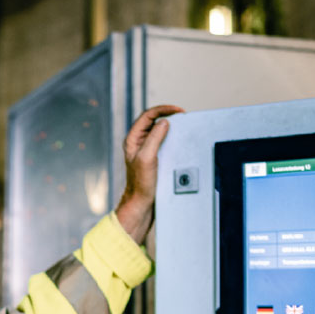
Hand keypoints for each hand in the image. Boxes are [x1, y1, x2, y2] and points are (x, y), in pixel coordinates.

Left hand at [115, 105, 183, 245]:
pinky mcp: (153, 158)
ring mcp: (145, 150)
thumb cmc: (140, 184)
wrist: (141, 204)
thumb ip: (154, 138)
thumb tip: (164, 122)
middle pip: (153, 120)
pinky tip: (179, 140)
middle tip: (182, 116)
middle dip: (168, 114)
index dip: (163, 109)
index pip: (147, 115)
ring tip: (182, 125)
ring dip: (171, 126)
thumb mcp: (147, 158)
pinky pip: (163, 141)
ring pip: (158, 130)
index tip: (178, 111)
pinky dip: (172, 137)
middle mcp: (138, 143)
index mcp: (132, 140)